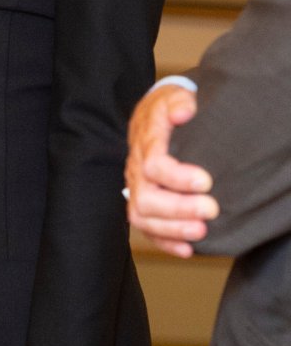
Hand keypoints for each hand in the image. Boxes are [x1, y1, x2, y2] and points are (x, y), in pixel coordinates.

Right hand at [125, 83, 217, 256]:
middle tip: (211, 210)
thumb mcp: (175, 96)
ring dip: (172, 229)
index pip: (153, 165)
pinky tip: (187, 249)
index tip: (206, 181)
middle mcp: (135, 169)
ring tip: (201, 232)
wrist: (154, 115)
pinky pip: (146, 228)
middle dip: (178, 209)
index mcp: (145, 142)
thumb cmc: (169, 108)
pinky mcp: (143, 202)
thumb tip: (184, 112)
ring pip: (141, 217)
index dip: (178, 178)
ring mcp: (136, 188)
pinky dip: (166, 242)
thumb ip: (180, 101)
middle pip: (145, 198)